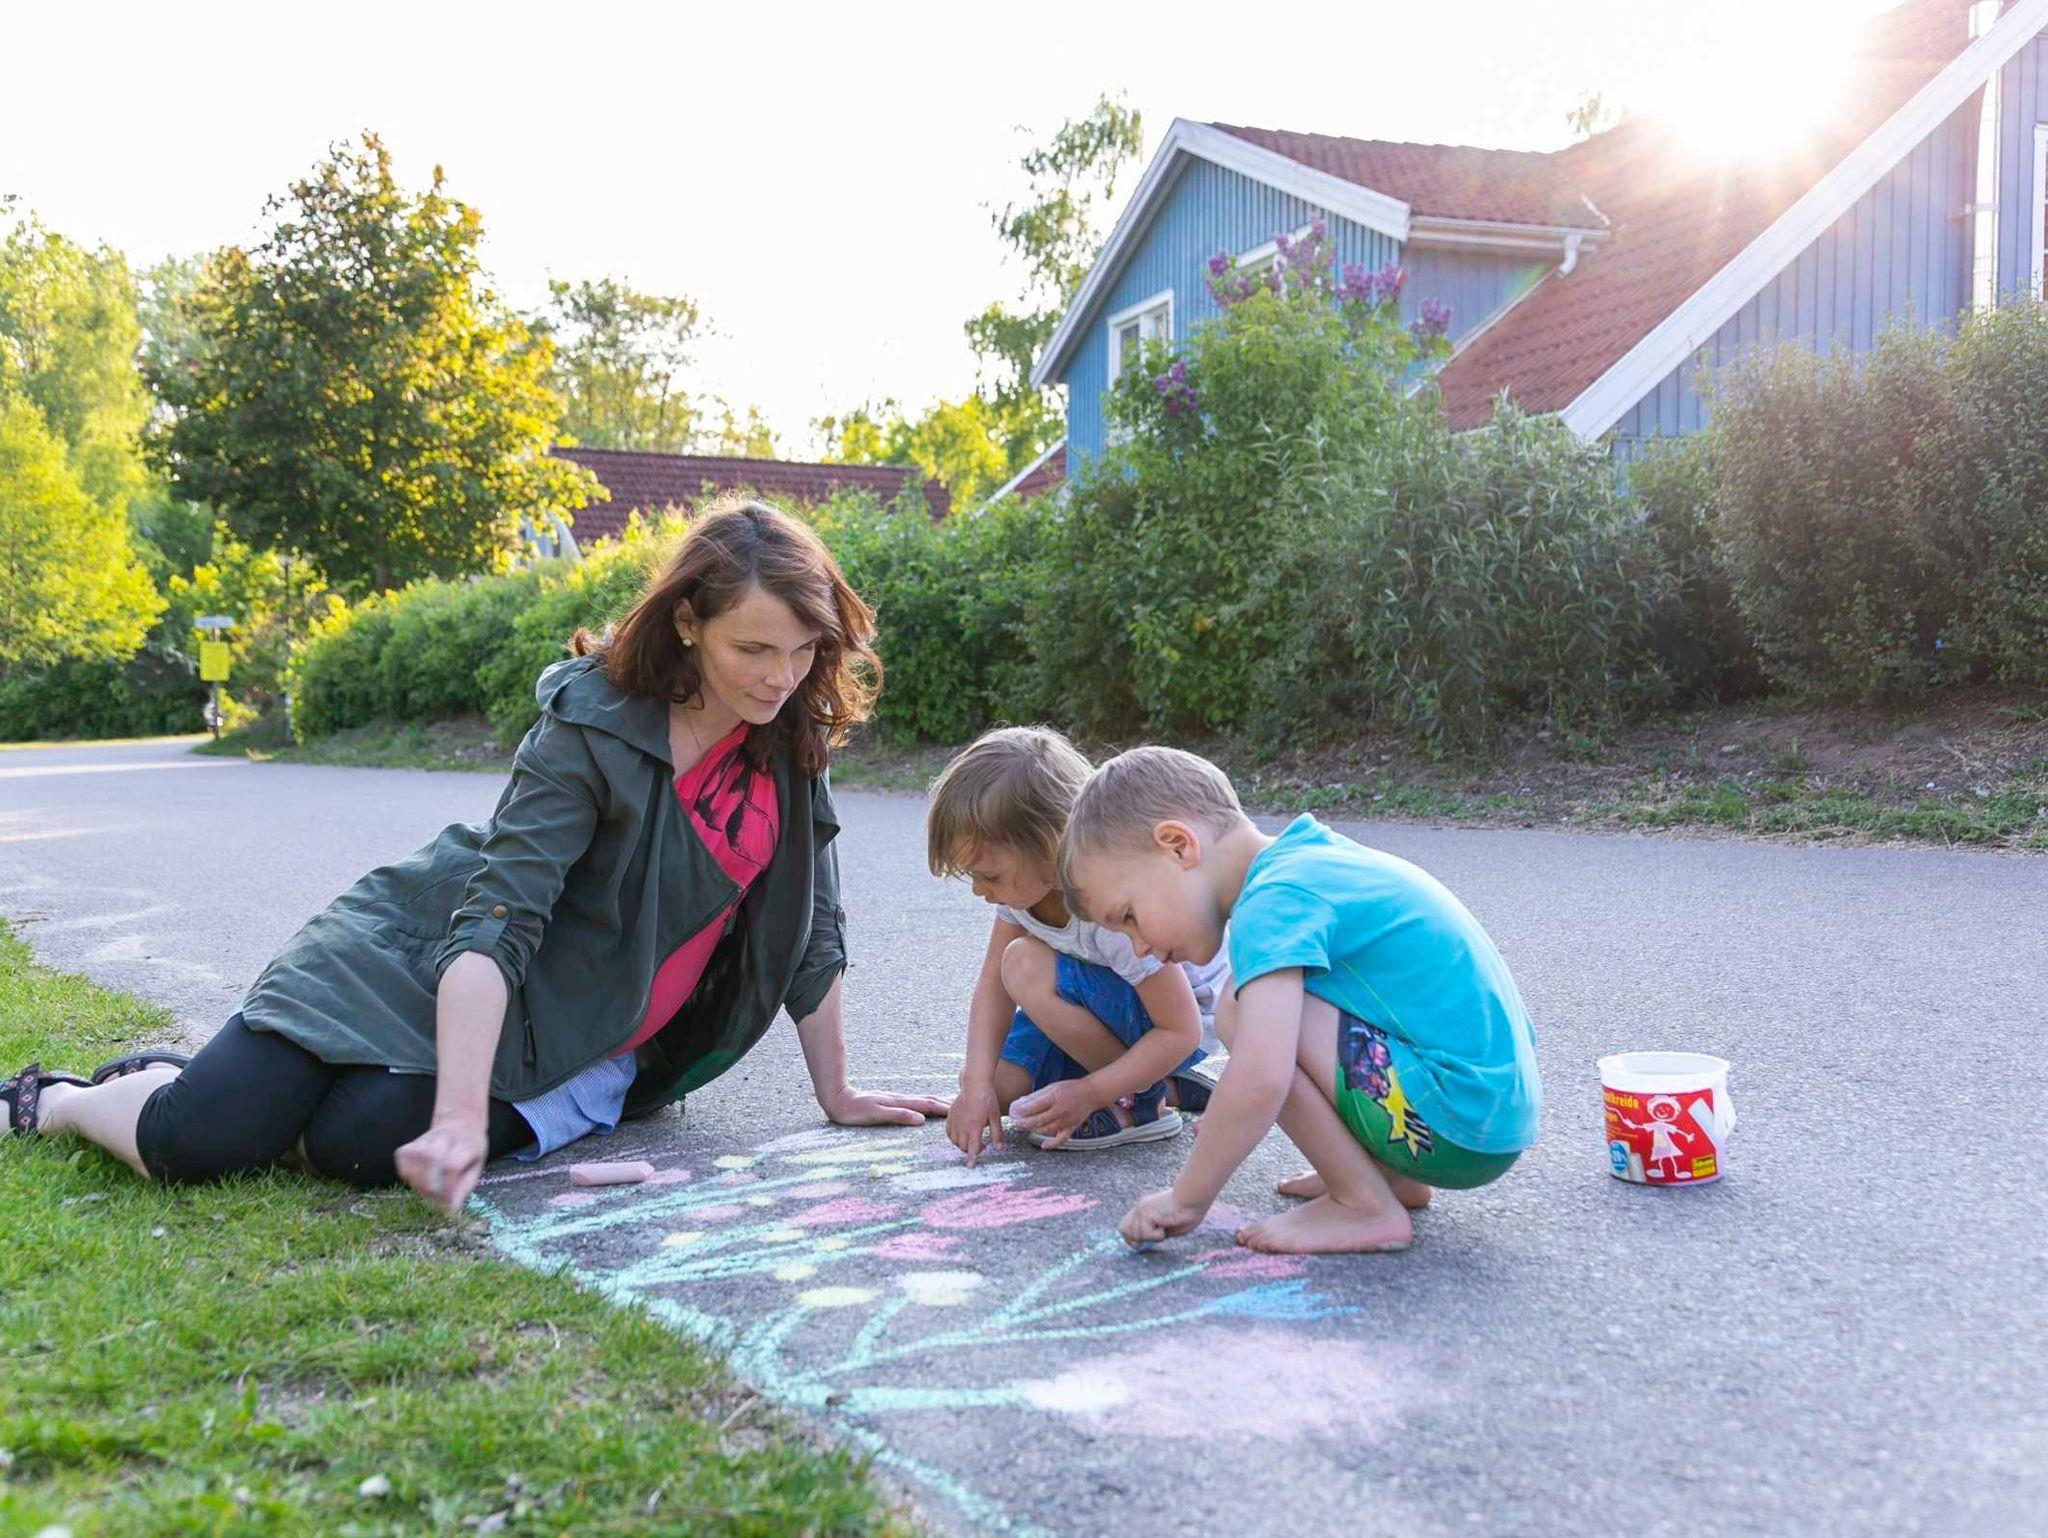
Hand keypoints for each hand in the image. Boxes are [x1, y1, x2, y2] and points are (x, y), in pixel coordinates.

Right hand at [395, 1118, 490, 1214]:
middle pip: (431, 1160)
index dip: (448, 1188)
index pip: (452, 1165)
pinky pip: (403, 1156)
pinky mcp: (412, 1142)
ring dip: (418, 1180)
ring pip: (415, 1156)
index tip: (449, 1203)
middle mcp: (445, 1137)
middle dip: (431, 1186)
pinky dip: (406, 1172)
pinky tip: (416, 1180)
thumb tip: (450, 1210)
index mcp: (466, 1144)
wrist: (461, 1123)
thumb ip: (464, 1188)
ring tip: (427, 1192)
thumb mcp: (476, 1168)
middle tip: (437, 1201)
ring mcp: (427, 1137)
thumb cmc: (470, 1152)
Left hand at [821, 1086, 952, 1127]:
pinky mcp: (891, 1104)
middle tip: (966, 1106)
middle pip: (929, 1100)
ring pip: (922, 1101)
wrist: (838, 1101)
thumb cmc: (855, 1110)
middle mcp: (901, 1100)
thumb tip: (921, 1119)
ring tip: (951, 1106)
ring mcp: (896, 1101)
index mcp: (900, 1103)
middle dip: (947, 1103)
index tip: (962, 1110)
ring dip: (938, 1103)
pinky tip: (926, 1109)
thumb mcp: (876, 1114)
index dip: (945, 1108)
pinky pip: (914, 1104)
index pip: (928, 1105)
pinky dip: (926, 1106)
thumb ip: (898, 1116)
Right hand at [946, 1079, 1004, 1165]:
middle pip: (963, 1146)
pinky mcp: (950, 1116)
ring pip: (955, 1141)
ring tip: (971, 1139)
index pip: (972, 1147)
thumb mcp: (995, 1116)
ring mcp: (955, 1120)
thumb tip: (999, 1149)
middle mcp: (962, 1125)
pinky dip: (953, 1137)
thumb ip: (997, 1134)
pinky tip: (961, 1134)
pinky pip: (948, 1132)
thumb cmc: (987, 1099)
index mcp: (974, 1126)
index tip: (970, 1167)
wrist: (975, 1084)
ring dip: (962, 1144)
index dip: (972, 1158)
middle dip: (971, 1150)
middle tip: (981, 1145)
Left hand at [1007, 1079, 1101, 1149]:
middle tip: (1015, 1123)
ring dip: (1034, 1130)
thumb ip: (1038, 1096)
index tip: (1014, 1112)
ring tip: (1025, 1128)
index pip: (1034, 1107)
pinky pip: (1061, 1139)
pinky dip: (1052, 1144)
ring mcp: (1066, 1121)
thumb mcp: (1053, 1087)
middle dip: (1024, 1123)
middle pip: (1038, 1120)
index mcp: (1055, 1098)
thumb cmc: (1071, 1088)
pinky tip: (1043, 1146)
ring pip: (1046, 1130)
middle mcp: (1060, 1110)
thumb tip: (1022, 1103)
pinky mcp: (1071, 1128)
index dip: (1022, 1111)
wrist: (1091, 1093)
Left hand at [1118, 1187, 1204, 1248]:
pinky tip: (1166, 1225)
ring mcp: (1141, 1209)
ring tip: (1165, 1227)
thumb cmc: (1188, 1212)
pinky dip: (1157, 1235)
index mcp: (1145, 1209)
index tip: (1139, 1245)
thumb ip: (1155, 1232)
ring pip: (1136, 1235)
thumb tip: (1141, 1243)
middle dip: (1136, 1239)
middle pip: (1122, 1229)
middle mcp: (1140, 1208)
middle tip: (1154, 1235)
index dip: (1129, 1237)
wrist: (1193, 1200)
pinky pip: (1146, 1234)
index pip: (1125, 1224)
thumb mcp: (1167, 1225)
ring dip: (1151, 1237)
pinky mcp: (1145, 1213)